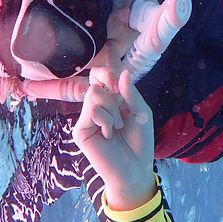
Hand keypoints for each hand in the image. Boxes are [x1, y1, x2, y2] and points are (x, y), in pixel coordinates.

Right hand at [72, 70, 155, 209]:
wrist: (136, 168)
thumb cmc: (140, 142)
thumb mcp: (142, 113)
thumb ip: (131, 93)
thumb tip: (123, 72)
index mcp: (112, 99)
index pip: (104, 75)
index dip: (108, 64)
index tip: (114, 53)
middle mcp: (98, 106)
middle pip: (95, 78)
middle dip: (111, 81)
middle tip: (120, 97)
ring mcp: (87, 118)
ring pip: (93, 93)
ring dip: (112, 109)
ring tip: (118, 126)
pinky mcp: (80, 130)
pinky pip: (91, 110)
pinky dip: (106, 119)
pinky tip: (109, 133)